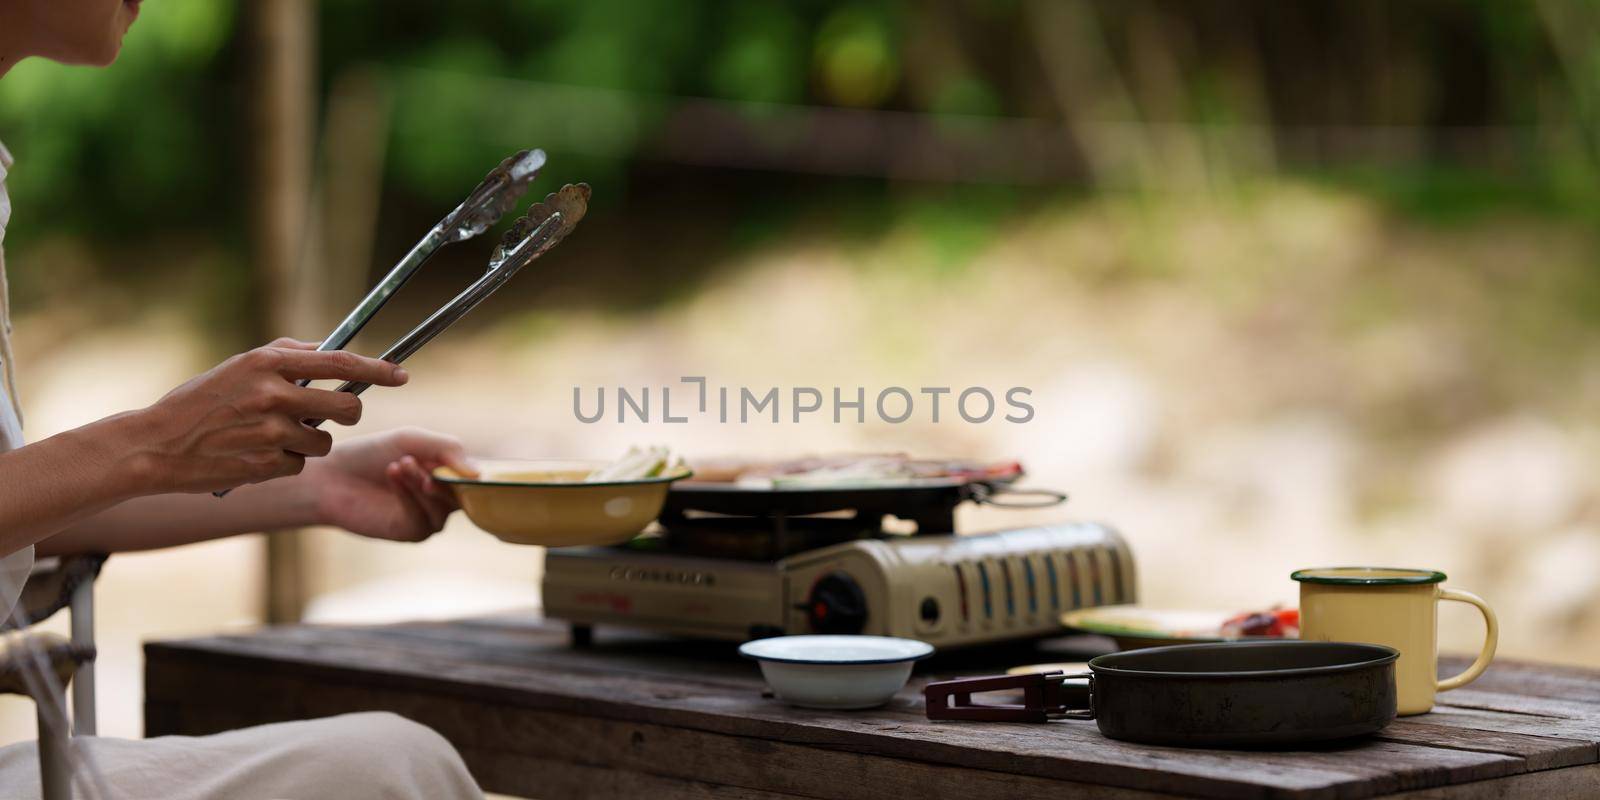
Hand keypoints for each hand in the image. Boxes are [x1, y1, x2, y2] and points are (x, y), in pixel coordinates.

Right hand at [119, 338, 408, 494]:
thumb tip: (332, 351)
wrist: (155, 445)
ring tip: (272, 436)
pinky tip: (255, 455)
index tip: (401, 374)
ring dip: (309, 441)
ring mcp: (272, 432)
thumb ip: (286, 358)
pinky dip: (286, 462)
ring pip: (325, 441)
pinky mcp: (268, 465)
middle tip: (331, 414)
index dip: (377, 370)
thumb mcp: (239, 367)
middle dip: (347, 413)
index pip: (338, 362)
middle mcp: (273, 394)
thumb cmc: (200, 402)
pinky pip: (301, 464)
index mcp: (267, 363)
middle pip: (347, 408)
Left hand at [302, 427, 475, 541]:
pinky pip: (423, 519)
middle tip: (414, 460)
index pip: (476, 476)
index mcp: (449, 473)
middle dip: (443, 476)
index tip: (462, 461)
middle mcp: (444, 497)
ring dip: (421, 482)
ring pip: (443, 506)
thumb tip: (478, 474)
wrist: (331, 476)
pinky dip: (409, 496)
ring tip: (400, 463)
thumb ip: (448, 448)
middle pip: (465, 494)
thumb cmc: (371, 454)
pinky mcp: (413, 532)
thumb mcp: (412, 439)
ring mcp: (430, 516)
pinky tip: (393, 475)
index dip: (473, 470)